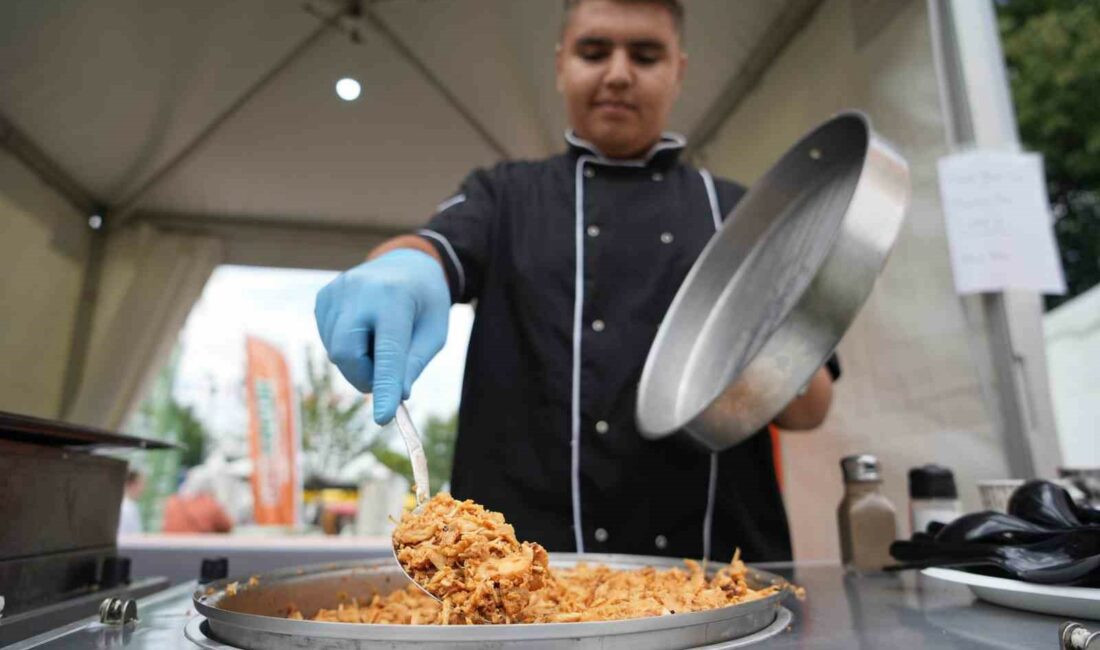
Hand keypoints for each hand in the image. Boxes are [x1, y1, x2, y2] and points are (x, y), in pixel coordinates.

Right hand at [315, 249, 449, 423]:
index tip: (383, 418)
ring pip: (336, 351)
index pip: (387, 351)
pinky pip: (329, 340)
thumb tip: (396, 395)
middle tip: (386, 379)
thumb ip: (414, 363)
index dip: (384, 386)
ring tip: (381, 340)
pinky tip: (365, 331)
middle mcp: (360, 290)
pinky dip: (348, 349)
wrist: (406, 264)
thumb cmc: (425, 303)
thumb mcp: (434, 332)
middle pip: (346, 353)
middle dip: (365, 377)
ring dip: (359, 362)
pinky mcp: (324, 298)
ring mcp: (336, 292)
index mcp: (395, 297)